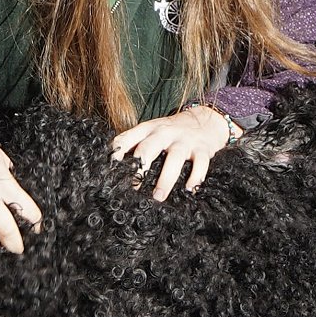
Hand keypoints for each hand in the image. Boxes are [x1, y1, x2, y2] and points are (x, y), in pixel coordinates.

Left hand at [111, 105, 233, 201]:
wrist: (206, 120)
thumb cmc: (172, 132)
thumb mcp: (152, 131)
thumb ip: (135, 144)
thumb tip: (113, 168)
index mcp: (148, 129)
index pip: (127, 139)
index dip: (116, 154)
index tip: (110, 171)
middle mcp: (164, 133)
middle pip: (148, 148)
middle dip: (139, 168)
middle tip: (133, 188)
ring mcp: (184, 140)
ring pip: (174, 158)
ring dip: (165, 179)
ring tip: (158, 196)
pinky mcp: (203, 149)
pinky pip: (200, 164)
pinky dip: (195, 178)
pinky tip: (189, 190)